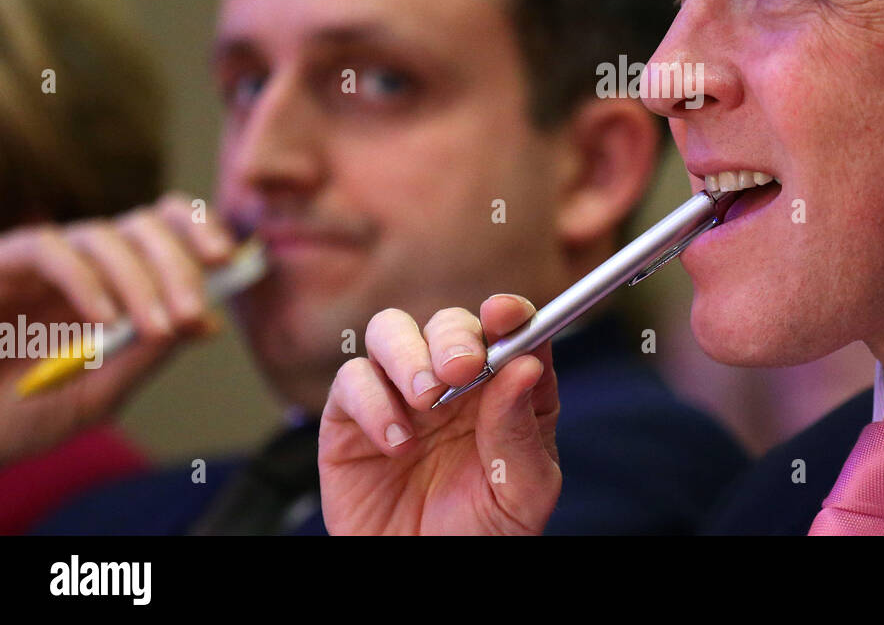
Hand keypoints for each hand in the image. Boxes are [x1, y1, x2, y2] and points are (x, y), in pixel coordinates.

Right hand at [0, 192, 234, 464]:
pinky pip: (49, 249)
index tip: (230, 261)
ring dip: (140, 280)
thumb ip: (146, 358)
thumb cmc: (16, 417)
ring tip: (153, 327)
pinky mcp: (0, 264)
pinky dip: (85, 279)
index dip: (201, 232)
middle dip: (179, 266)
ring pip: (106, 236)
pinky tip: (103, 319)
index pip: (167, 230)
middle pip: (146, 225)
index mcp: (114, 284)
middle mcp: (82, 263)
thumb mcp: (95, 396)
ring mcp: (40, 262)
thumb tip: (209, 323)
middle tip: (190, 313)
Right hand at [319, 295, 560, 534]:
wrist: (426, 576)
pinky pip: (352, 381)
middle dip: (453, 336)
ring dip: (408, 355)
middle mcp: (452, 383)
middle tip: (460, 369)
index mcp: (503, 390)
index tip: (506, 314)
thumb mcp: (524, 490)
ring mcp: (399, 396)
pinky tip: (397, 443)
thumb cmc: (484, 533)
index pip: (509, 329)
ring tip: (426, 400)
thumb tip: (527, 364)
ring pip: (391, 331)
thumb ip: (522, 429)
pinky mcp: (351, 420)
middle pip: (447, 323)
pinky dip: (371, 402)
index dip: (509, 312)